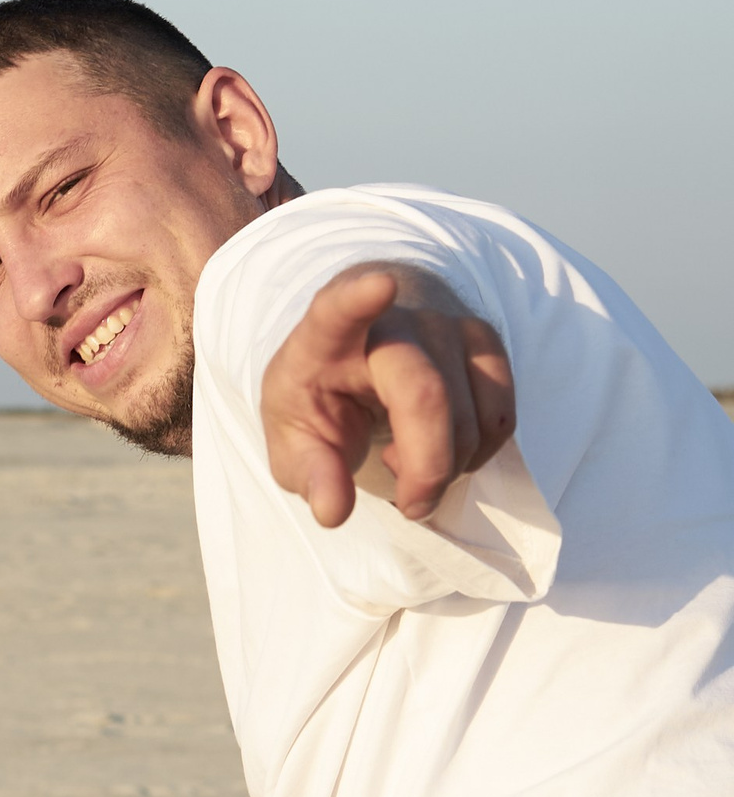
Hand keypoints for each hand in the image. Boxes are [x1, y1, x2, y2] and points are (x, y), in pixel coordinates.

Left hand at [261, 264, 515, 529]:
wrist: (357, 353)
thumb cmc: (321, 398)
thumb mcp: (294, 441)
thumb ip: (310, 474)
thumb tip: (334, 512)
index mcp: (326, 336)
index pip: (339, 310)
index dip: (358, 299)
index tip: (380, 285)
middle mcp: (395, 321)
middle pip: (427, 395)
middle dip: (428, 467)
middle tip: (411, 507)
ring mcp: (447, 325)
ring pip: (474, 415)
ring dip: (450, 464)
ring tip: (408, 459)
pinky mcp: (486, 341)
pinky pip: (502, 416)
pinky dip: (478, 451)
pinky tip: (443, 447)